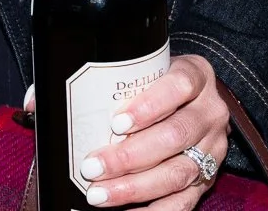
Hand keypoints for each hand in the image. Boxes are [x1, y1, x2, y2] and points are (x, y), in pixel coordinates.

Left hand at [74, 53, 228, 207]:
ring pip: (178, 173)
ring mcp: (212, 148)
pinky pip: (184, 201)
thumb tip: (55, 106)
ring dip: (134, 187)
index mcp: (197, 76)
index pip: (179, 86)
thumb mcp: (147, 70)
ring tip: (99, 194)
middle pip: (175, 136)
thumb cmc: (158, 83)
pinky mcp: (208, 178)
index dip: (149, 106)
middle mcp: (210, 113)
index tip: (116, 123)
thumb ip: (118, 83)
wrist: (196, 100)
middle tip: (92, 167)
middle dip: (129, 156)